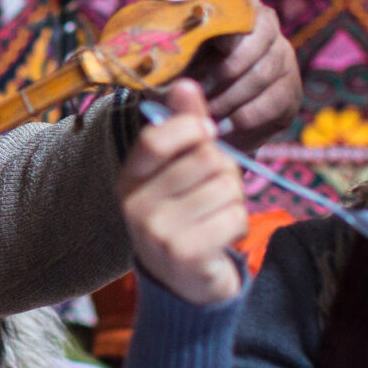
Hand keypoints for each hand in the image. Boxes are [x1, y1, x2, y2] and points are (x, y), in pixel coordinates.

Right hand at [118, 80, 248, 306]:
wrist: (183, 284)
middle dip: (224, 171)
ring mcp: (157, 232)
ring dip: (234, 200)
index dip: (191, 128)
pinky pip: (234, 216)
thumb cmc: (185, 215)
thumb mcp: (178, 170)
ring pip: (225, 187)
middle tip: (214, 191)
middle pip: (204, 160)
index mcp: (129, 180)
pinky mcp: (185, 254)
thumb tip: (186, 82)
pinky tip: (221, 237)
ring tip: (216, 216)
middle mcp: (135, 206)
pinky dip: (238, 224)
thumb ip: (182, 127)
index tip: (206, 134)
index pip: (156, 138)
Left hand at [183, 0, 300, 147]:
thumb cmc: (185, 80)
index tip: (216, 33)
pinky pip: (275, 100)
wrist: (208, 120)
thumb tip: (157, 53)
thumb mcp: (172, 62)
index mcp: (234, 10)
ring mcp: (282, 56)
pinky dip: (245, 116)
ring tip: (205, 112)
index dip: (234, 6)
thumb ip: (169, 50)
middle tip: (199, 89)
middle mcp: (265, 26)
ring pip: (265, 70)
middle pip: (263, 29)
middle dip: (229, 64)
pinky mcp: (290, 90)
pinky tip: (223, 126)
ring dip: (231, 96)